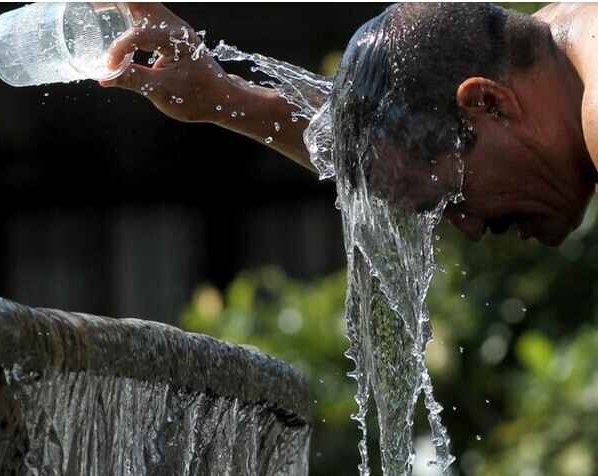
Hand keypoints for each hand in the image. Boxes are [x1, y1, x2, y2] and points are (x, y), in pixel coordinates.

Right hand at [100, 3, 233, 122]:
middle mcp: (176, 27)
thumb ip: (133, 80)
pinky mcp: (171, 36)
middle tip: (91, 4)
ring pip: (144, 8)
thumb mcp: (162, 92)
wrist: (221, 100)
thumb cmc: (197, 97)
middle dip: (116, 4)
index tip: (109, 67)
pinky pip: (147, 17)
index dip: (119, 49)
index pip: (139, 34)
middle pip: (141, 4)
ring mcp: (174, 29)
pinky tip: (115, 19)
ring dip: (122, 7)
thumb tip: (104, 77)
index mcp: (176, 39)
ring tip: (97, 7)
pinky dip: (130, 15)